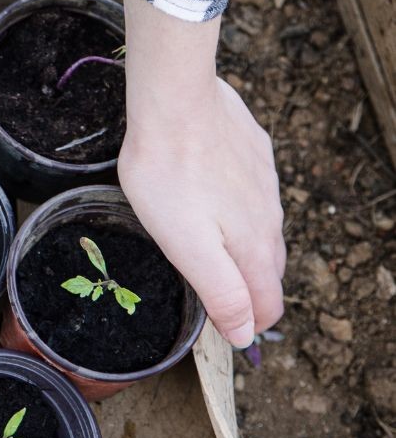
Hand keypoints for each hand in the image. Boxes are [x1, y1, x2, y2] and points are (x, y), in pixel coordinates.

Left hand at [118, 0, 284, 347]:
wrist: (175, 103)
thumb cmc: (169, 175)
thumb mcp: (187, 247)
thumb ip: (221, 292)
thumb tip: (246, 335)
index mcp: (253, 246)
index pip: (267, 303)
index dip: (249, 325)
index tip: (229, 333)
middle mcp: (269, 217)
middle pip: (268, 270)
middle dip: (251, 292)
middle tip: (225, 303)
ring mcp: (265, 182)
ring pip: (263, 231)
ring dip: (247, 252)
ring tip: (223, 261)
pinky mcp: (254, 153)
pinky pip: (255, 194)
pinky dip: (242, 212)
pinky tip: (221, 204)